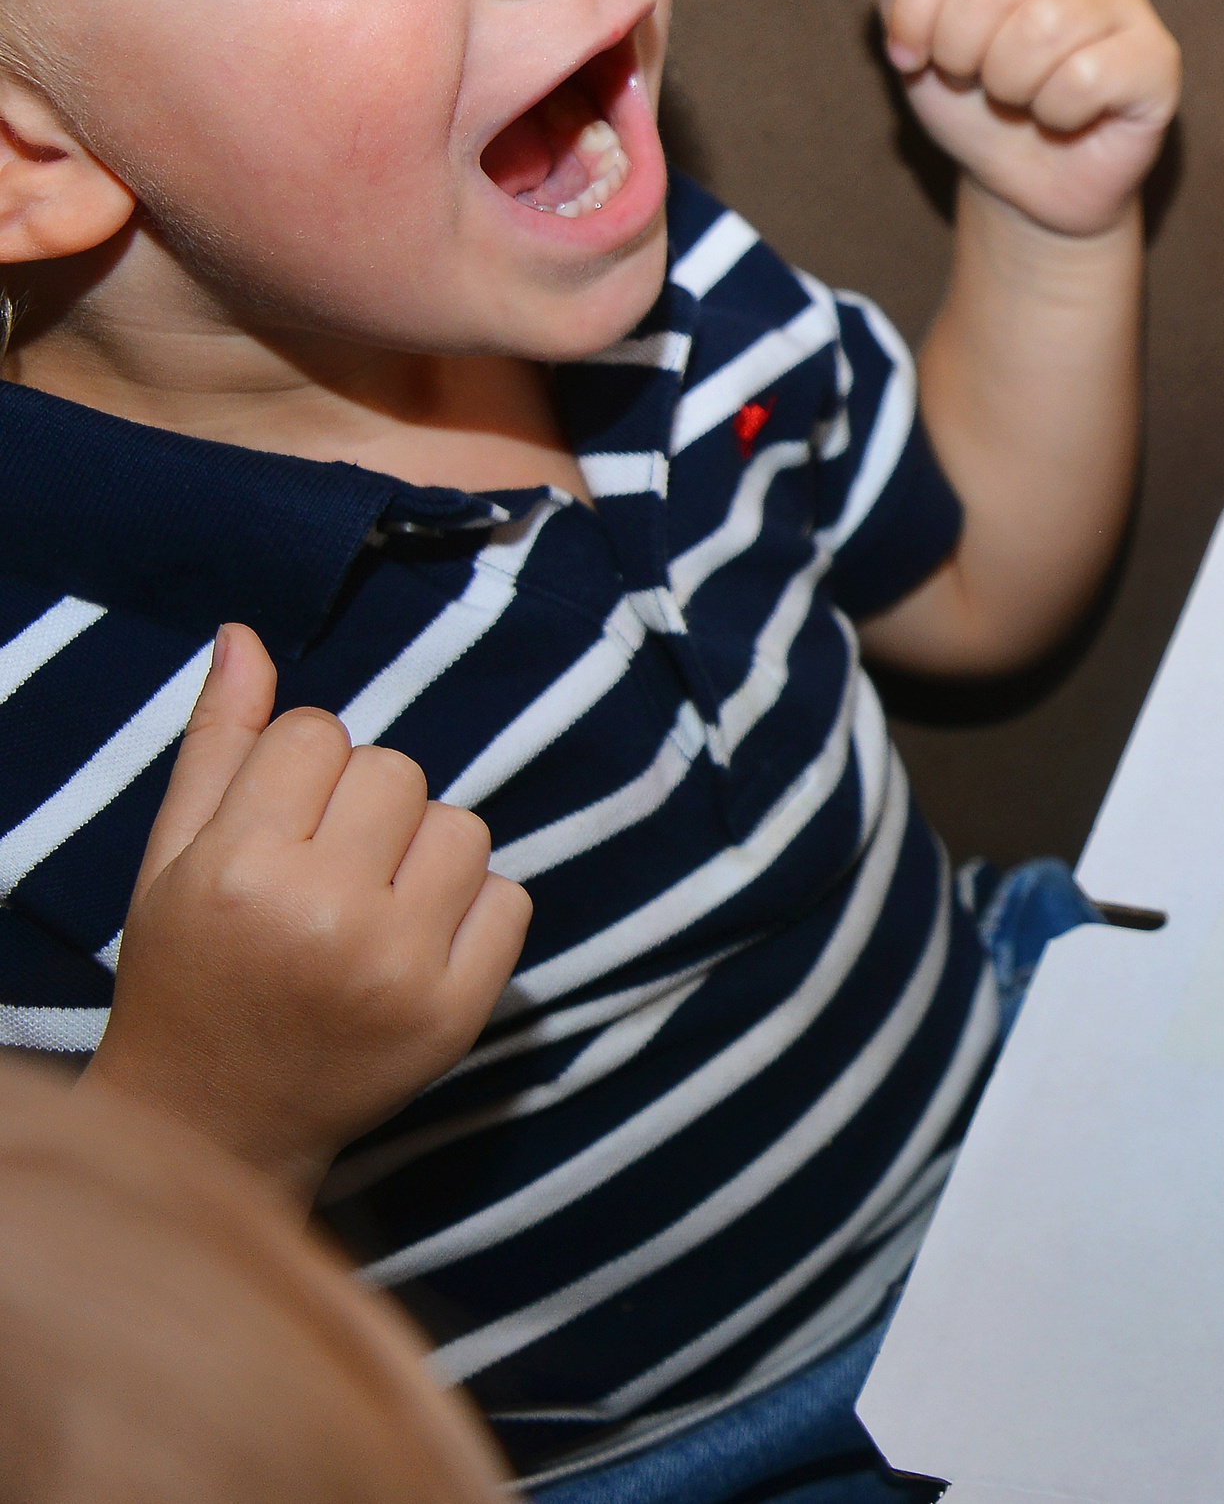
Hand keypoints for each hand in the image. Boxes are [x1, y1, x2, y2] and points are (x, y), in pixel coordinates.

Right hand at [80, 626, 531, 1208]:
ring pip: (462, 825)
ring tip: (366, 907)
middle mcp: (326, 917)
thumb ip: (218, 744)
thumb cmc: (188, 974)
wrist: (215, 1127)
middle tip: (321, 870)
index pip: (319, 734)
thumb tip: (246, 635)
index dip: (300, 769)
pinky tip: (413, 945)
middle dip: (363, 805)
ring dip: (423, 851)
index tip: (276, 826)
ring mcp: (401, 968)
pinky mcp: (457, 1012)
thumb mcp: (173, 860)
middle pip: (397, 770)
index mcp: (242, 871)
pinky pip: (511, 897)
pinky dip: (473, 909)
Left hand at [856, 0, 1179, 239]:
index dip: (914, 15)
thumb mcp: (915, 42)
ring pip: (1043, 26)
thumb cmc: (975, 108)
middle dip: (962, 54)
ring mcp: (1124, 2)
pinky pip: (1087, 76)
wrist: (1026, 188)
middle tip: (976, 83)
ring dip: (1011, 86)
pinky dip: (1057, 113)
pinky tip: (1064, 117)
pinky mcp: (1157, 57)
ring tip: (1020, 100)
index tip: (916, 56)